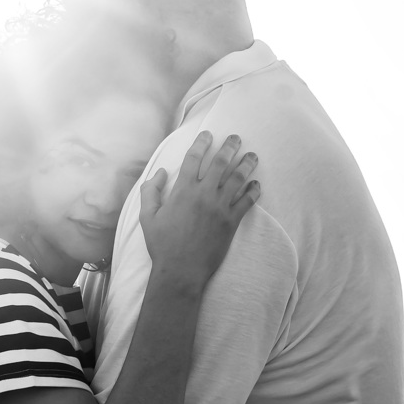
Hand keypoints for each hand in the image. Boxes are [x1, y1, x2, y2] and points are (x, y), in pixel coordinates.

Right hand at [138, 131, 259, 288]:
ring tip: (252, 155)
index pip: (193, 158)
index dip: (201, 143)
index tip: (207, 134)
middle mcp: (204, 194)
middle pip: (220, 163)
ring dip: (246, 164)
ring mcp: (220, 207)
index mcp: (182, 191)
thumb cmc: (162, 244)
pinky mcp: (231, 221)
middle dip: (230, 146)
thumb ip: (151, 192)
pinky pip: (247, 201)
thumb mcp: (147, 217)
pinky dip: (254, 190)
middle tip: (236, 137)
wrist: (181, 269)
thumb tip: (160, 173)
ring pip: (238, 178)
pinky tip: (256, 183)